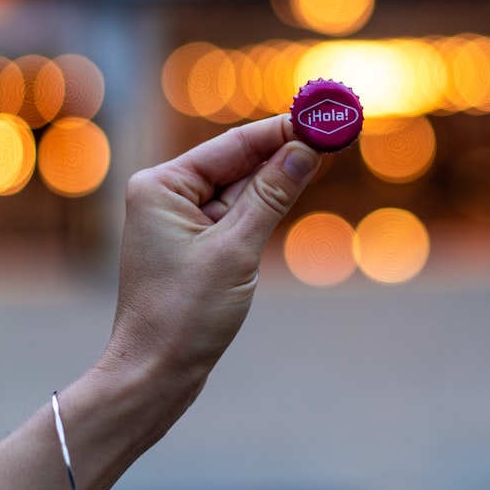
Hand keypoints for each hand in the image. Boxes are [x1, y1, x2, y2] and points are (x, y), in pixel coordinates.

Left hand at [104, 115, 320, 382]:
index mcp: (161, 186)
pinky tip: (295, 187)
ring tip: (326, 152)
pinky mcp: (192, 247)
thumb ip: (271, 195)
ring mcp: (177, 222)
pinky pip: (234, 216)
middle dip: (284, 149)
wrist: (155, 375)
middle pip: (237, 163)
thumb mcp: (235, 249)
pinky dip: (264, 206)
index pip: (233, 146)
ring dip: (278, 178)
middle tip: (334, 129)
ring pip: (240, 190)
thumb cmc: (184, 315)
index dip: (282, 129)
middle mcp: (164, 196)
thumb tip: (303, 150)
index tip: (322, 114)